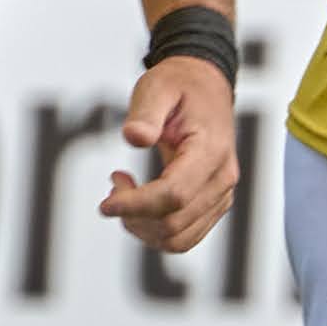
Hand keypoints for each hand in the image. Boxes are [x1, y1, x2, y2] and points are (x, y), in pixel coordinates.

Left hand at [97, 56, 239, 255]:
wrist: (205, 87)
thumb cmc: (180, 86)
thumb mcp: (157, 87)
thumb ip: (145, 113)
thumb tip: (134, 137)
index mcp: (211, 151)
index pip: (174, 195)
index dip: (136, 205)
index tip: (105, 204)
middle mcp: (222, 179)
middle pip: (173, 223)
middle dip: (133, 215)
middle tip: (113, 185)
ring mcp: (220, 195)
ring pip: (178, 238)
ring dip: (141, 227)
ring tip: (123, 193)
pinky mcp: (212, 204)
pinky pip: (183, 236)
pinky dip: (153, 229)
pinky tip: (138, 201)